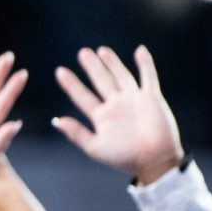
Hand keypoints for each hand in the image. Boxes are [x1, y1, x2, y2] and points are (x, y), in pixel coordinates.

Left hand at [53, 45, 184, 184]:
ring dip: (112, 63)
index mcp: (101, 117)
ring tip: (101, 50)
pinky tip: (140, 50)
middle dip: (92, 67)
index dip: (72, 84)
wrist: (154, 160)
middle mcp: (116, 106)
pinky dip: (145, 64)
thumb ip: (76, 133)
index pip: (82, 96)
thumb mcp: (95, 147)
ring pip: (121, 76)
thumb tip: (56, 120)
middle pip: (101, 81)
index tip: (60, 71)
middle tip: (82, 52)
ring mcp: (133, 100)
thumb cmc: (124, 157)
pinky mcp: (151, 98)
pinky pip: (148, 77)